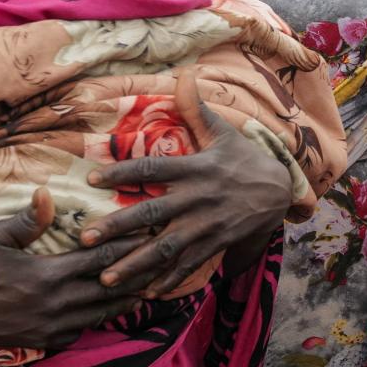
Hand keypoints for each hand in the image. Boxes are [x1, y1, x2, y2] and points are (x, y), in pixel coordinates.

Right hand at [0, 188, 149, 348]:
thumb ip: (28, 219)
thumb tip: (48, 193)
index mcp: (47, 275)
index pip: (99, 257)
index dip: (127, 244)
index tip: (149, 233)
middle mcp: (54, 304)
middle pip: (109, 288)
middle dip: (136, 273)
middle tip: (160, 261)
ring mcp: (49, 327)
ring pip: (99, 313)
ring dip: (124, 299)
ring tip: (147, 286)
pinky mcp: (41, 342)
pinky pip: (79, 331)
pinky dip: (96, 319)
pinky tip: (106, 309)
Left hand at [80, 74, 291, 296]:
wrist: (279, 192)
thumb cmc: (244, 160)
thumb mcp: (224, 133)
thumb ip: (197, 109)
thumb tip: (184, 74)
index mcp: (196, 168)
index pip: (153, 169)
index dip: (122, 172)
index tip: (91, 176)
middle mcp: (198, 198)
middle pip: (153, 214)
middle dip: (118, 227)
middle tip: (86, 238)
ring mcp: (206, 225)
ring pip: (165, 248)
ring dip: (135, 264)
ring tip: (106, 278)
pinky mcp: (214, 244)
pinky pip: (187, 266)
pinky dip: (167, 281)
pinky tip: (144, 293)